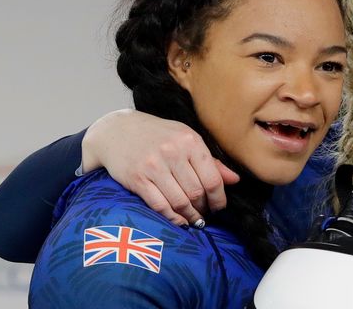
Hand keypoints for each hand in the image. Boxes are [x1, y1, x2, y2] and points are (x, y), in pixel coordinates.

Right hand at [82, 109, 239, 225]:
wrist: (117, 130)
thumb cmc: (158, 136)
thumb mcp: (186, 139)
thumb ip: (210, 161)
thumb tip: (235, 180)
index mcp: (189, 141)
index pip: (212, 178)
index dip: (219, 198)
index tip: (219, 207)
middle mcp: (172, 152)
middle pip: (197, 192)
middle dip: (204, 208)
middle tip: (205, 214)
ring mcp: (153, 166)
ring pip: (180, 202)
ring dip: (190, 216)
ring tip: (194, 220)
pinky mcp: (137, 179)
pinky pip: (160, 206)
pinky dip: (172, 218)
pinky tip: (179, 221)